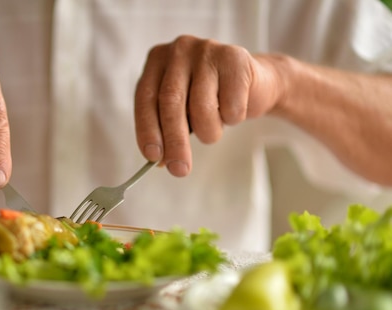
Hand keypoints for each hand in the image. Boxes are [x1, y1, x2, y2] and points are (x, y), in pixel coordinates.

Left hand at [134, 35, 283, 176]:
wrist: (255, 82)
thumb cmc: (210, 98)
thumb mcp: (181, 112)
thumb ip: (166, 130)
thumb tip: (159, 160)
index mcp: (156, 61)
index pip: (145, 98)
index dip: (147, 129)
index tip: (153, 157)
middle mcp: (178, 50)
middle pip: (171, 102)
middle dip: (175, 141)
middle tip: (179, 169)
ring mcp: (207, 49)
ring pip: (202, 106)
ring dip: (208, 131)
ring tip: (213, 129)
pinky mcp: (235, 57)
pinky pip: (231, 104)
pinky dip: (232, 118)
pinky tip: (234, 109)